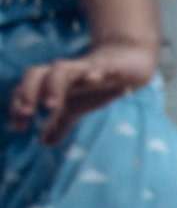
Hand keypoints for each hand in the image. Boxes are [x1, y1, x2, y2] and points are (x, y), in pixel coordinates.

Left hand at [9, 39, 157, 144]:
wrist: (126, 64)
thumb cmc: (96, 86)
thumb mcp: (76, 108)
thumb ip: (59, 124)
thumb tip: (45, 143)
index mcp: (51, 82)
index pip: (25, 89)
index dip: (18, 105)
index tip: (18, 127)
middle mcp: (62, 72)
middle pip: (35, 73)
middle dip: (27, 93)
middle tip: (27, 114)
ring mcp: (83, 68)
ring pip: (60, 69)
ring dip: (53, 86)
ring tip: (51, 107)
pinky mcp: (107, 68)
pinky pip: (98, 69)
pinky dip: (93, 73)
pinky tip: (93, 79)